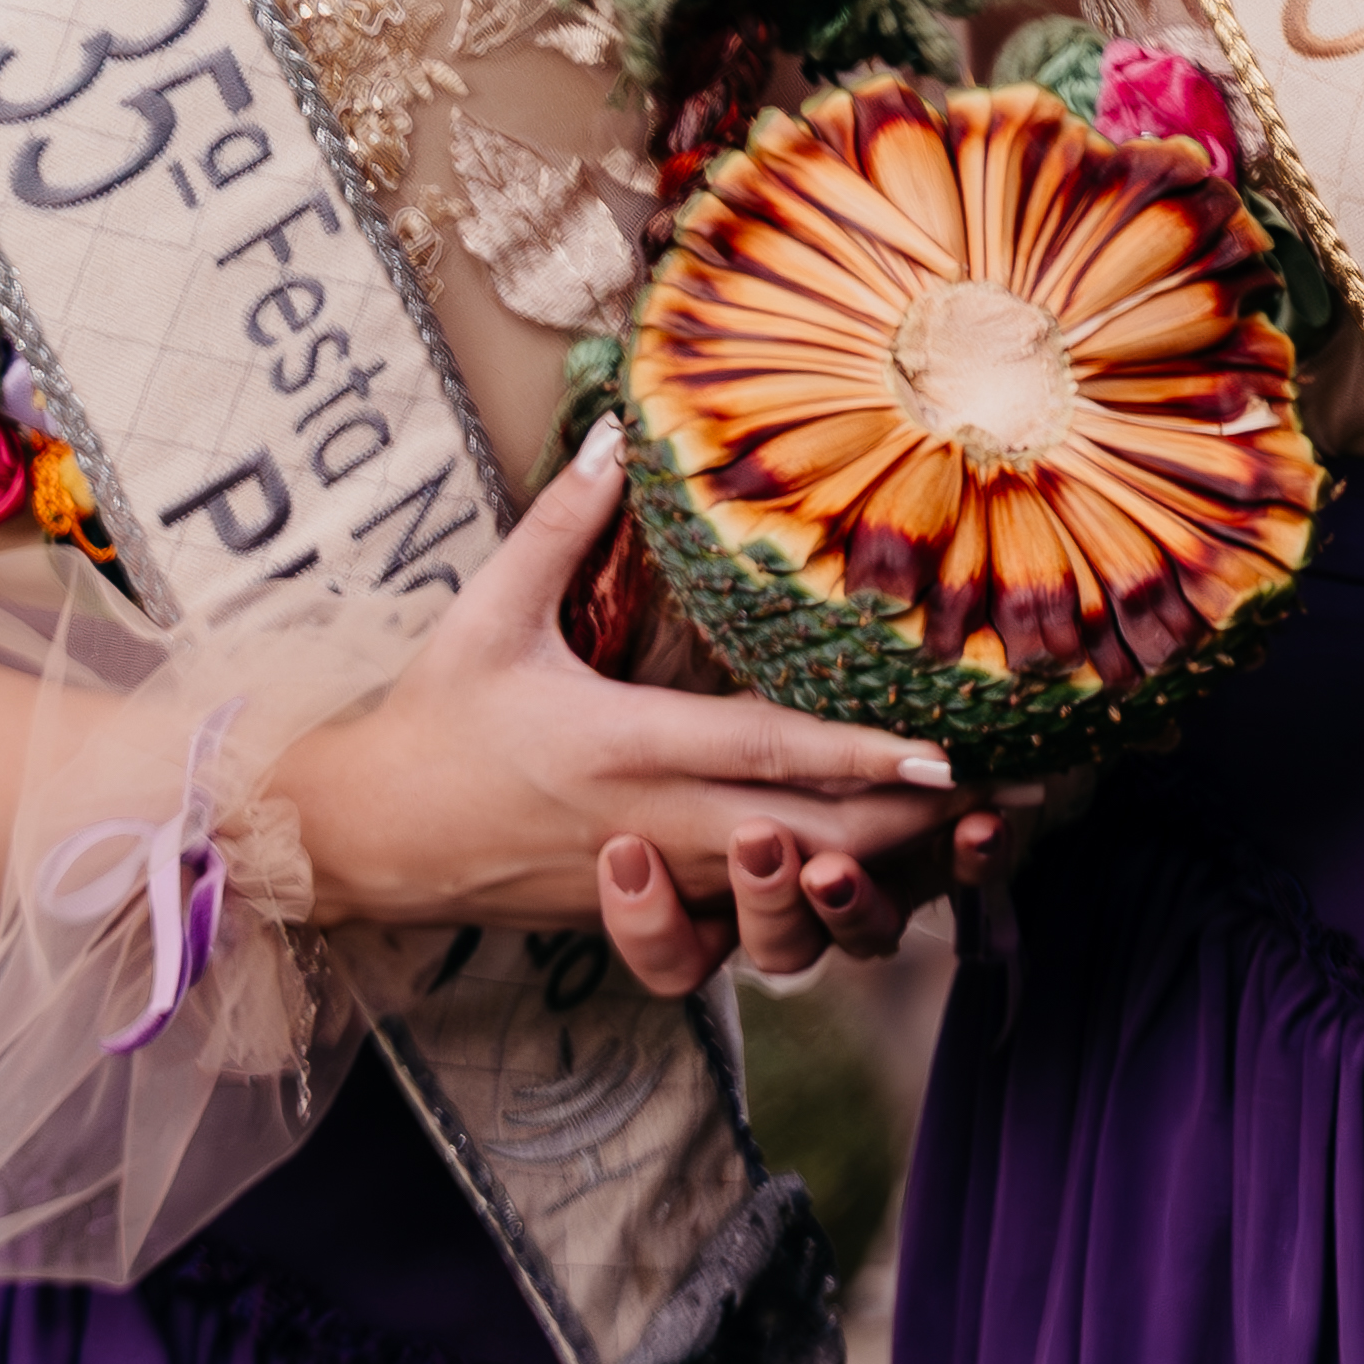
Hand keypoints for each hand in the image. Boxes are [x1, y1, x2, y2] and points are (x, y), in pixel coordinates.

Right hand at [275, 440, 990, 991]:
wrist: (360, 843)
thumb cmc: (429, 721)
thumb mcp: (487, 614)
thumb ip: (559, 525)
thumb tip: (614, 434)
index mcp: (619, 746)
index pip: (765, 753)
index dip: (861, 755)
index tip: (947, 754)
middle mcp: (647, 826)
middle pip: (806, 841)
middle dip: (908, 828)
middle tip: (1003, 805)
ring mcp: (645, 882)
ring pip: (784, 896)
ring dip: (872, 877)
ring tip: (957, 842)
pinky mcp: (635, 915)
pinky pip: (738, 929)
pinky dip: (804, 910)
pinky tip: (860, 886)